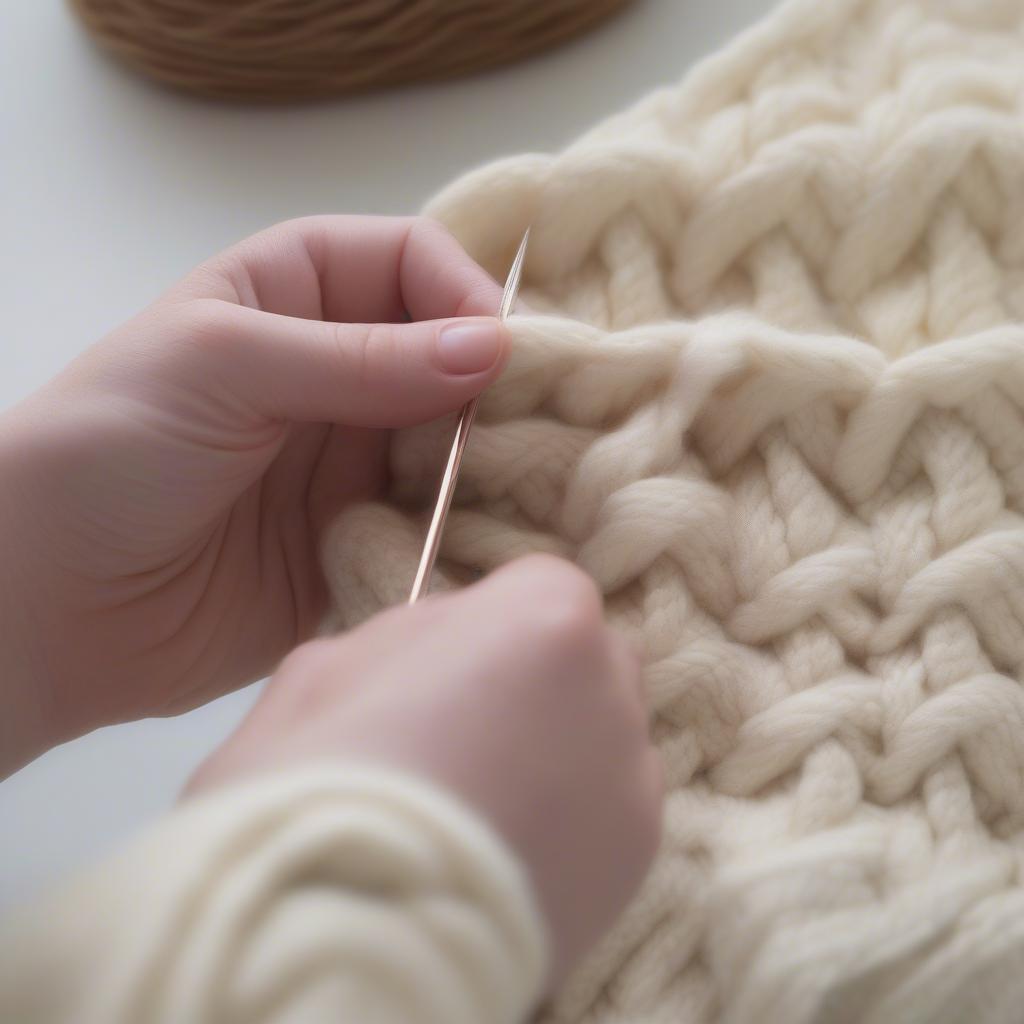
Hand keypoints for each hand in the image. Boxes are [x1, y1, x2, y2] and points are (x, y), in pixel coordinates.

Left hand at [0, 216, 507, 773]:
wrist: (44, 602)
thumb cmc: (107, 448)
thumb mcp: (224, 366)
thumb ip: (359, 359)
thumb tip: (491, 349)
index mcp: (297, 294)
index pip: (413, 263)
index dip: (464, 294)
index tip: (499, 354)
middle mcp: (337, 373)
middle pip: (452, 359)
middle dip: (497, 388)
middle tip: (541, 430)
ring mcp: (351, 462)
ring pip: (455, 446)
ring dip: (491, 465)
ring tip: (532, 490)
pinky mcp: (359, 542)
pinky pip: (434, 528)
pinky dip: (467, 533)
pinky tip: (496, 544)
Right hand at [186, 555, 662, 985]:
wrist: (340, 933)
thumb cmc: (316, 781)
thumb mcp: (332, 664)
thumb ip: (413, 636)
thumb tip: (442, 646)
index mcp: (540, 618)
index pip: (544, 581)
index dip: (496, 615)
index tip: (456, 656)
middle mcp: (608, 687)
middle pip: (589, 653)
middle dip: (539, 673)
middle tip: (469, 726)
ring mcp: (630, 776)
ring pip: (604, 730)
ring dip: (559, 744)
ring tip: (487, 798)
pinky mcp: (637, 859)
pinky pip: (612, 805)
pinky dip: (573, 813)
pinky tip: (508, 845)